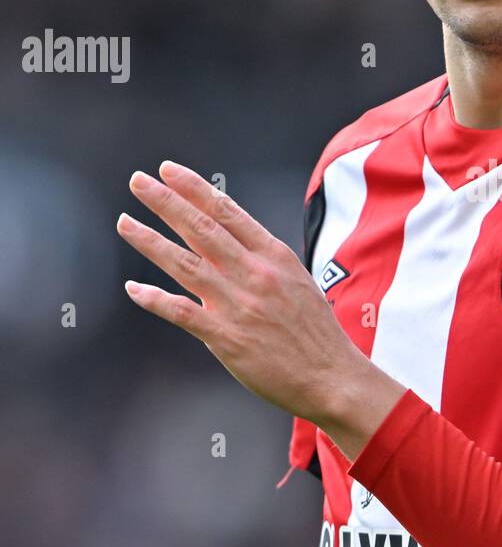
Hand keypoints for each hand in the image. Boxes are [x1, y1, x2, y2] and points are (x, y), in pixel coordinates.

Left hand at [116, 160, 368, 433]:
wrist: (331, 375)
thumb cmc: (315, 331)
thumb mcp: (296, 280)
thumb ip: (262, 261)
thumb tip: (227, 245)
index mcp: (274, 256)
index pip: (228, 212)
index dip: (194, 189)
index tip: (169, 171)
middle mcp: (255, 274)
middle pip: (201, 229)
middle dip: (165, 201)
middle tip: (138, 181)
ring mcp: (239, 304)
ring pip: (185, 263)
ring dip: (151, 241)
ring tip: (125, 222)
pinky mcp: (227, 337)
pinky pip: (182, 311)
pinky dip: (155, 298)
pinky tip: (133, 288)